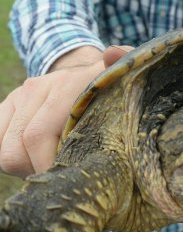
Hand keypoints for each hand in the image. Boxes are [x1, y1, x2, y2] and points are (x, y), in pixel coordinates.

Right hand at [0, 45, 131, 177]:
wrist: (84, 72)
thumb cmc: (109, 87)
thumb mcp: (121, 78)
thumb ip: (122, 65)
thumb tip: (112, 53)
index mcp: (65, 86)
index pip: (38, 136)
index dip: (47, 165)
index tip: (67, 177)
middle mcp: (36, 89)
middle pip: (16, 150)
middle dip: (37, 171)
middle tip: (62, 174)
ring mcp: (19, 97)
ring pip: (4, 151)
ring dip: (26, 167)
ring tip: (52, 163)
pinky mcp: (8, 106)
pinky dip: (14, 156)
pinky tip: (36, 156)